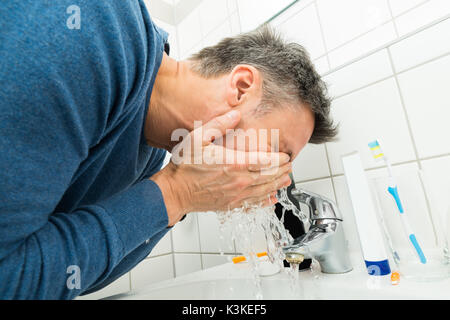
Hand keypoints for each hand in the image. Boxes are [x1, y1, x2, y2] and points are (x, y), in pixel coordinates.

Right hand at [151, 110, 291, 225]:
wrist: (174, 191)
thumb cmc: (184, 166)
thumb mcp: (198, 138)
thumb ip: (218, 125)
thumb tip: (235, 115)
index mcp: (233, 163)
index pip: (265, 161)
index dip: (279, 159)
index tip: (286, 155)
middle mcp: (238, 181)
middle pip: (268, 177)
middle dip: (282, 171)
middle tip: (290, 166)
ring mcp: (235, 195)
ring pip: (264, 191)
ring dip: (277, 185)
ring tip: (286, 180)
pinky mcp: (230, 205)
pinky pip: (253, 204)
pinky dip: (265, 201)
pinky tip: (271, 199)